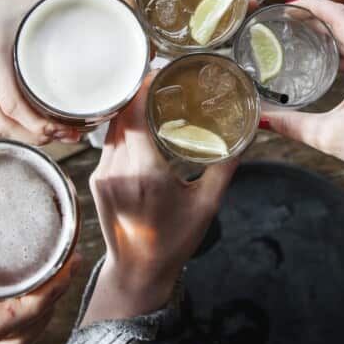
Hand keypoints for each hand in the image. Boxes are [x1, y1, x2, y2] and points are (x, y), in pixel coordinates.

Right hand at [0, 0, 76, 144]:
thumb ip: (63, 6)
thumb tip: (98, 15)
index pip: (11, 106)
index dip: (37, 125)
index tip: (62, 128)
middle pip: (3, 124)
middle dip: (37, 137)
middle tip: (70, 135)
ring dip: (26, 134)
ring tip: (58, 133)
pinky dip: (16, 122)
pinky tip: (37, 120)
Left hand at [82, 78, 237, 323]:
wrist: (137, 271)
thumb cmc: (174, 241)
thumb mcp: (207, 203)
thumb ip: (225, 166)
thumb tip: (247, 134)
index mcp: (145, 173)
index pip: (134, 114)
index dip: (143, 88)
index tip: (160, 72)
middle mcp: (118, 171)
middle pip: (121, 115)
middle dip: (138, 92)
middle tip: (160, 77)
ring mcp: (102, 175)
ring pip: (112, 128)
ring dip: (129, 109)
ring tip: (152, 96)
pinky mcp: (96, 180)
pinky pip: (109, 144)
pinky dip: (124, 129)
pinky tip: (140, 125)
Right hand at [260, 0, 343, 191]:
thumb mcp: (332, 136)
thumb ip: (293, 124)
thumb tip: (262, 117)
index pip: (339, 15)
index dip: (311, 6)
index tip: (287, 6)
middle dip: (317, 17)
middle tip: (287, 20)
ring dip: (333, 31)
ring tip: (303, 33)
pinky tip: (330, 55)